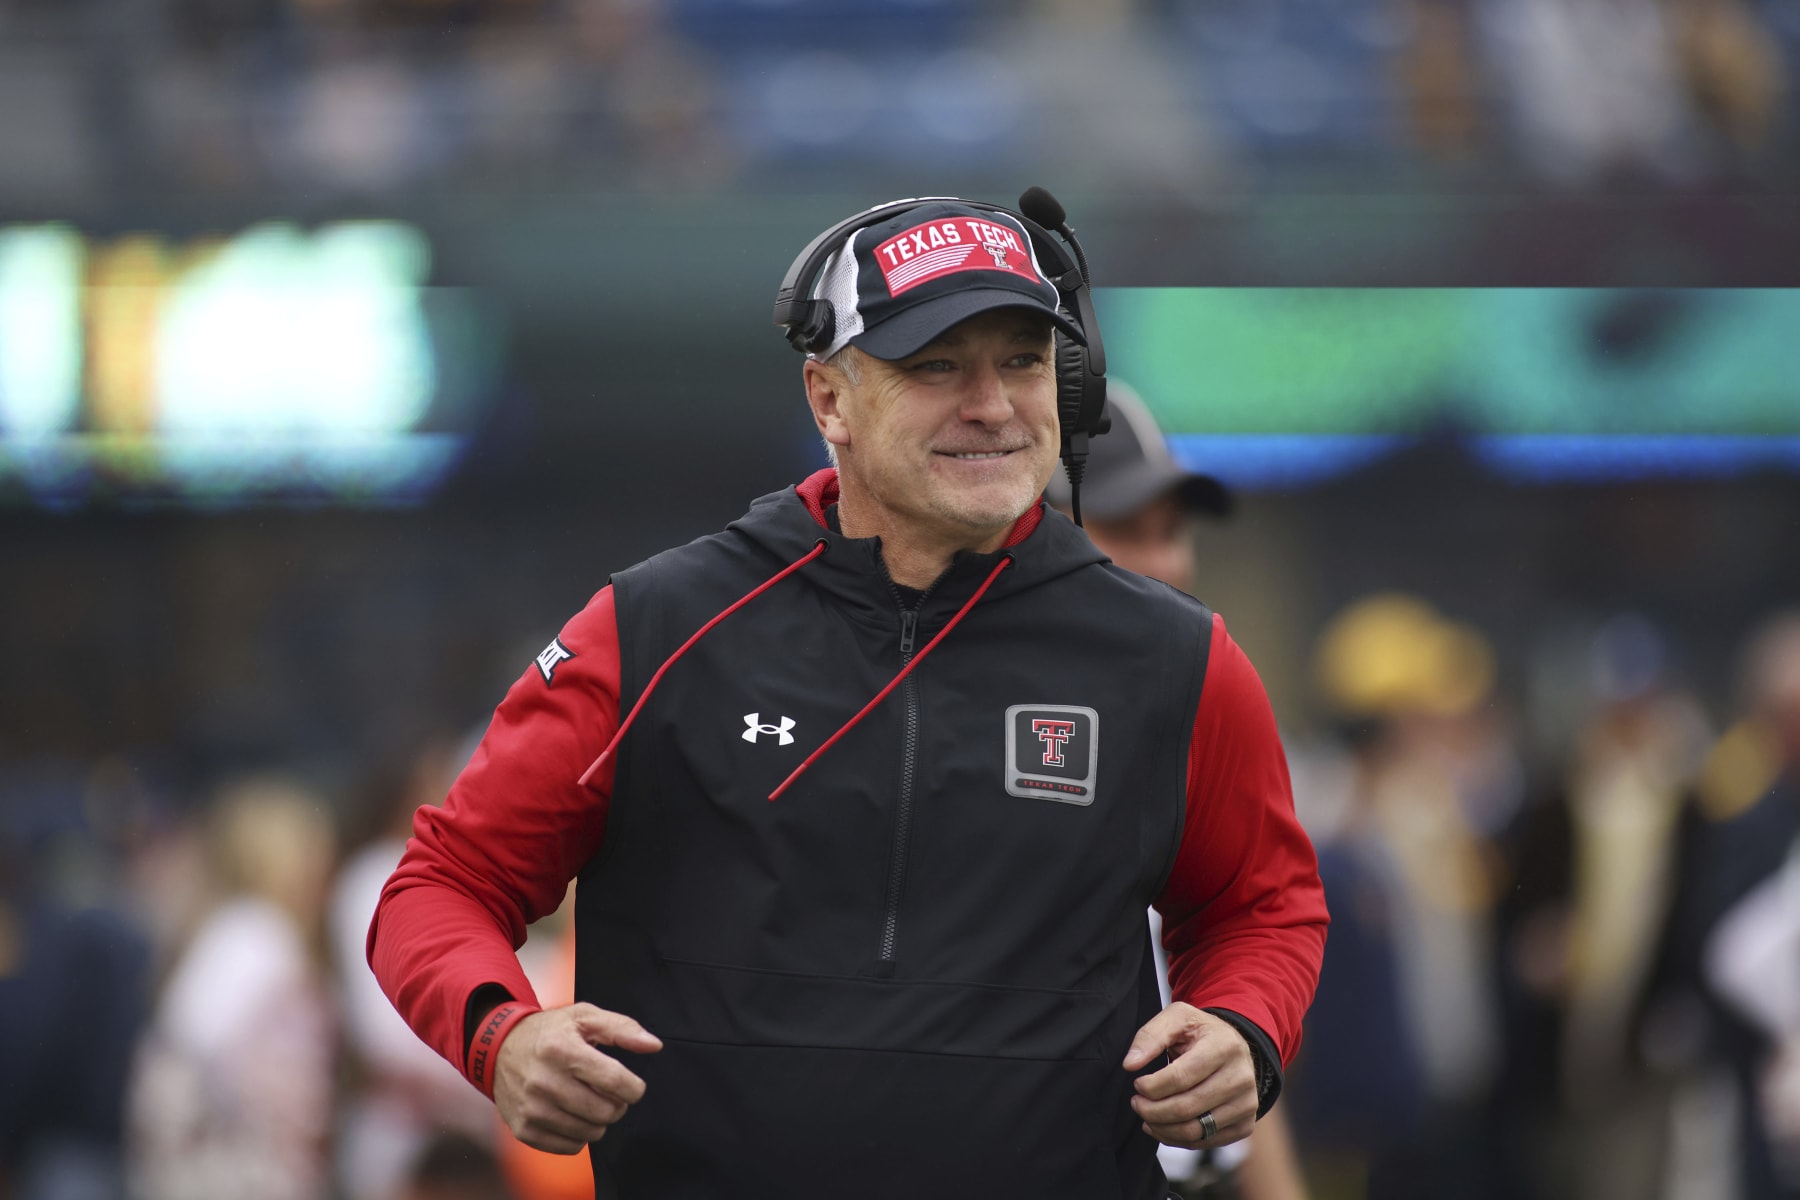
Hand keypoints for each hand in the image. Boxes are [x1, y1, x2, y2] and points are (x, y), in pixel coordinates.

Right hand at [493, 1002, 662, 1153]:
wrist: (499, 1048)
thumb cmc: (549, 1032)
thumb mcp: (584, 1017)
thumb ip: (622, 1028)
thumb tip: (653, 1045)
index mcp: (562, 1050)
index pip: (615, 1080)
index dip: (634, 1088)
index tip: (633, 1086)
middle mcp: (544, 1081)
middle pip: (605, 1112)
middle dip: (617, 1105)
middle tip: (609, 1093)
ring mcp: (532, 1109)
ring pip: (590, 1134)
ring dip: (599, 1121)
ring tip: (589, 1101)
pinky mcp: (524, 1129)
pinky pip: (570, 1147)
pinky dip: (579, 1136)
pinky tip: (572, 1114)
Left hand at [1121, 1002, 1256, 1149]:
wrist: (1232, 1047)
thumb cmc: (1200, 1032)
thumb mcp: (1177, 1018)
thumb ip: (1150, 1036)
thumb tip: (1130, 1064)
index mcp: (1225, 1046)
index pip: (1181, 1077)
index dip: (1152, 1086)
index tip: (1138, 1083)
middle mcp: (1241, 1077)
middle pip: (1186, 1107)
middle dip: (1151, 1110)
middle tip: (1136, 1103)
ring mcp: (1247, 1104)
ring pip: (1195, 1130)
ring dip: (1161, 1127)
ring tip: (1146, 1115)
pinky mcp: (1245, 1125)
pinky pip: (1205, 1142)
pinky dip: (1177, 1139)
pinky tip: (1163, 1126)